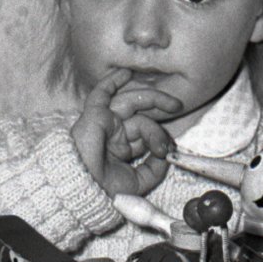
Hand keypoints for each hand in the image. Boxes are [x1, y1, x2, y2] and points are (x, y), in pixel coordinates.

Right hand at [71, 68, 181, 198]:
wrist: (84, 188)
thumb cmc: (104, 189)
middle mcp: (114, 133)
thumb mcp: (139, 182)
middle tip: (178, 108)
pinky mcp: (95, 115)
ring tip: (173, 104)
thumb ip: (155, 169)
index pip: (145, 134)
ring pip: (132, 104)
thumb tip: (165, 155)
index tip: (167, 151)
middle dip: (160, 117)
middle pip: (141, 118)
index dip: (159, 137)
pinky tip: (126, 72)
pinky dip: (112, 81)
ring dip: (153, 99)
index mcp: (121, 148)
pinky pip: (102, 93)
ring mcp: (105, 122)